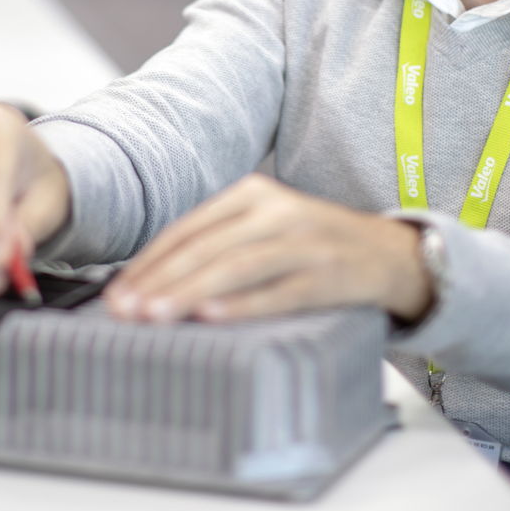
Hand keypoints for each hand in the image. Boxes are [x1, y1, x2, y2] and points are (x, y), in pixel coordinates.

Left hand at [103, 173, 431, 322]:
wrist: (392, 254)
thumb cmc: (313, 246)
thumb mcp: (265, 228)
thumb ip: (217, 244)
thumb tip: (150, 282)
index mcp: (252, 193)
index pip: (187, 228)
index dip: (148, 262)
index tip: (117, 292)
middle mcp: (276, 210)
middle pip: (205, 247)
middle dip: (158, 281)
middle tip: (124, 310)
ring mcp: (304, 241)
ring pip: (235, 267)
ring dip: (189, 293)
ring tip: (154, 316)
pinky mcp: (329, 274)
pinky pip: (279, 291)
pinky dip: (243, 305)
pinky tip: (212, 317)